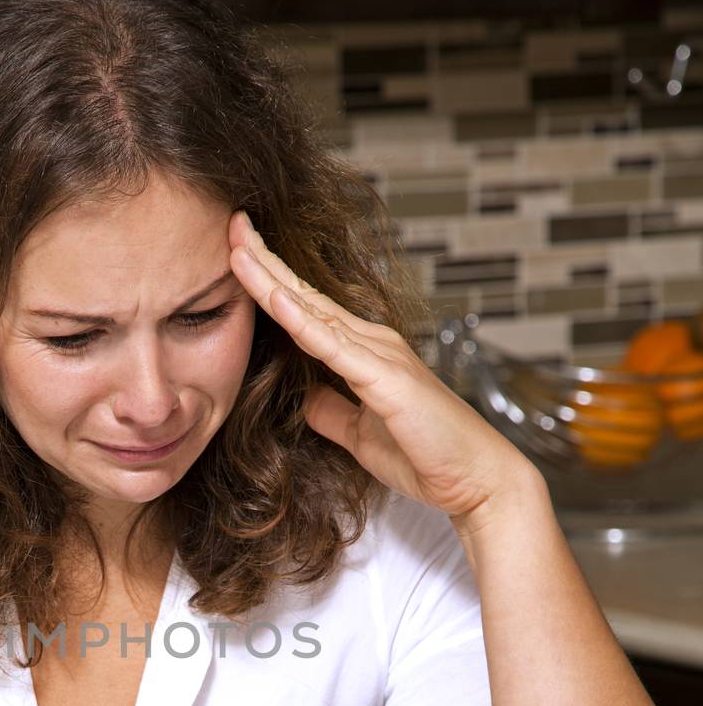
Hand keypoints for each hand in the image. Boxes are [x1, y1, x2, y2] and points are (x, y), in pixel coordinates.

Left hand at [227, 210, 537, 526]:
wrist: (474, 480)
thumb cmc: (425, 455)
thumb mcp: (359, 434)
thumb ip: (332, 413)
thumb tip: (305, 400)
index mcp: (364, 353)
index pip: (306, 309)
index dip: (269, 281)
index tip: (236, 253)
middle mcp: (372, 343)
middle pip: (305, 296)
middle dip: (265, 261)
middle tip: (231, 225)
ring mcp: (381, 356)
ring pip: (313, 311)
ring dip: (273, 279)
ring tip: (239, 247)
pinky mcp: (386, 379)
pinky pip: (334, 346)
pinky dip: (303, 321)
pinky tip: (276, 297)